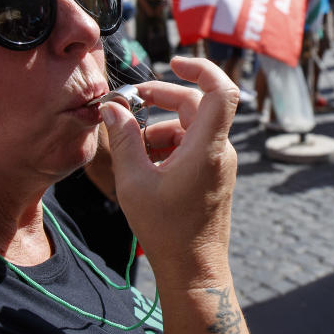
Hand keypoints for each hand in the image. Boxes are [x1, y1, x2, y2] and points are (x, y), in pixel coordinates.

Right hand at [100, 57, 238, 289]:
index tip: (173, 63)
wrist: (194, 270)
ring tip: (131, 146)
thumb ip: (124, 138)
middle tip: (131, 102)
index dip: (201, 68)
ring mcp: (220, 163)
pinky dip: (169, 144)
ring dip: (160, 127)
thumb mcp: (134, 182)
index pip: (221, 91)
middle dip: (162, 98)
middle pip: (196, 105)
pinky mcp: (214, 174)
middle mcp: (220, 150)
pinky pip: (193, 145)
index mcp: (207, 148)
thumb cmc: (166, 230)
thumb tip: (112, 107)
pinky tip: (144, 162)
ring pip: (191, 126)